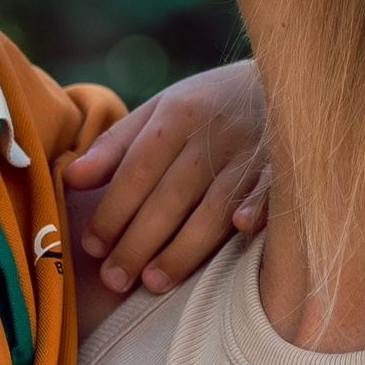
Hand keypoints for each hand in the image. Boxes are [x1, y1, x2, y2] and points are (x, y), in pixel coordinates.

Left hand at [63, 59, 267, 295]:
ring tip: (153, 283)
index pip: (137, 170)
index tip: (91, 247)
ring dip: (184, 247)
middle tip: (114, 279)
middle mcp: (213, 132)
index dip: (113, 210)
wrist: (293, 81)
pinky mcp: (286, 167)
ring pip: (214, 206)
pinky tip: (242, 230)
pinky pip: (272, 191)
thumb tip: (72, 179)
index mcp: (178, 113)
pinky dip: (258, 207)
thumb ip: (117, 145)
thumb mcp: (163, 110)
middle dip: (139, 241)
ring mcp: (252, 151)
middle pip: (170, 195)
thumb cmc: (212, 105)